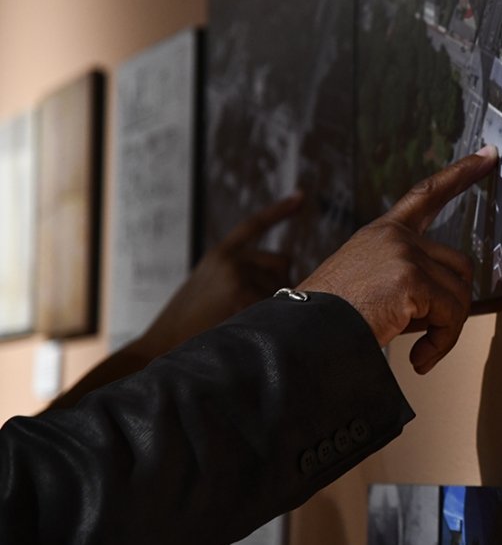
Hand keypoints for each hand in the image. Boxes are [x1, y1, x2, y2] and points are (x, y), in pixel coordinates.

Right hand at [49, 194, 303, 409]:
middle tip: (255, 313)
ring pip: (285, 286)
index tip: (300, 195)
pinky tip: (247, 330)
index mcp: (219, 255)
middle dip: (281, 285)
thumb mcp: (209, 292)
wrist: (158, 349)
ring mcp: (237, 273)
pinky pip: (278, 305)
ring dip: (276, 307)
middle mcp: (230, 258)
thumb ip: (240, 279)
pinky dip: (273, 320)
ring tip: (243, 326)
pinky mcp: (242, 292)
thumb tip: (286, 284)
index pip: (254, 225)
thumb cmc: (188, 329)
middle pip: (283, 263)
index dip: (279, 211)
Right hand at [298, 146, 497, 373]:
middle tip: (427, 336)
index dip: (460, 173)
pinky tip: (418, 359)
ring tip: (419, 351)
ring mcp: (404, 254)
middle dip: (451, 307)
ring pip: (459, 294)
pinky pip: (452, 315)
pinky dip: (442, 343)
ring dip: (446, 330)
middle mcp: (394, 236)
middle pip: (459, 266)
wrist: (301, 339)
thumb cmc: (330, 323)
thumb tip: (450, 301)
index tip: (488, 155)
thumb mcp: (367, 284)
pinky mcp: (411, 279)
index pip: (426, 194)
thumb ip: (406, 277)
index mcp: (382, 233)